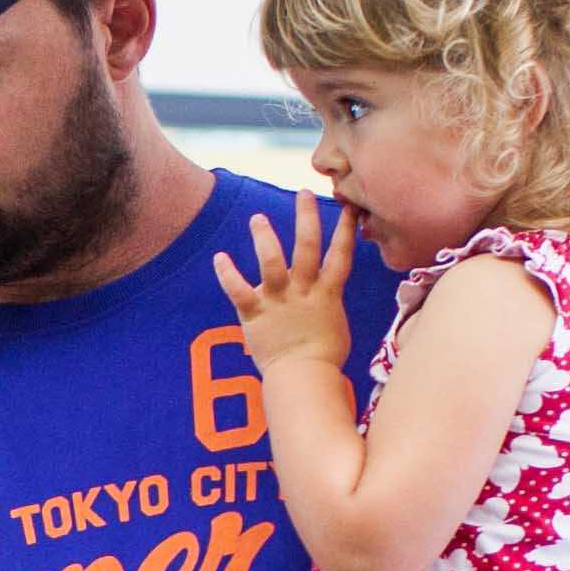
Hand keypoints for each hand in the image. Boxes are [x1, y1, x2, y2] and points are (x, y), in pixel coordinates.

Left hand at [212, 192, 359, 375]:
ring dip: (265, 238)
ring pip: (272, 263)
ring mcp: (279, 302)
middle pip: (309, 248)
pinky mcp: (255, 315)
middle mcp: (304, 292)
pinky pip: (238, 291)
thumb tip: (325, 292)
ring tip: (258, 218)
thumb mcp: (334, 321)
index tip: (350, 205)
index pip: (341, 254)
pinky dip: (227, 275)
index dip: (346, 229)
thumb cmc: (322, 355)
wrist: (303, 378)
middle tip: (303, 193)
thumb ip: (327, 301)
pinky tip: (219, 258)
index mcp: (328, 293)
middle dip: (307, 218)